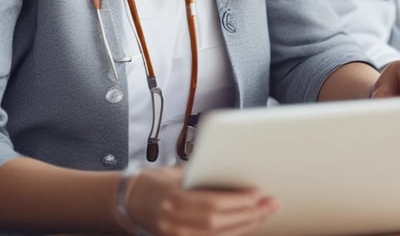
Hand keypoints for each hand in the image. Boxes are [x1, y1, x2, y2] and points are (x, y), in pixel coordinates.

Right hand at [123, 166, 278, 235]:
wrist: (130, 201)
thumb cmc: (154, 182)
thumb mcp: (178, 172)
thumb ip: (203, 175)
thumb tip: (233, 169)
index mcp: (175, 199)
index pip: (213, 203)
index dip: (238, 201)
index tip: (258, 194)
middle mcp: (175, 221)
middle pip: (220, 222)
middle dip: (249, 214)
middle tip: (270, 205)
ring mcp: (176, 235)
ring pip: (218, 235)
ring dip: (245, 225)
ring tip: (263, 214)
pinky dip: (230, 233)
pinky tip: (245, 226)